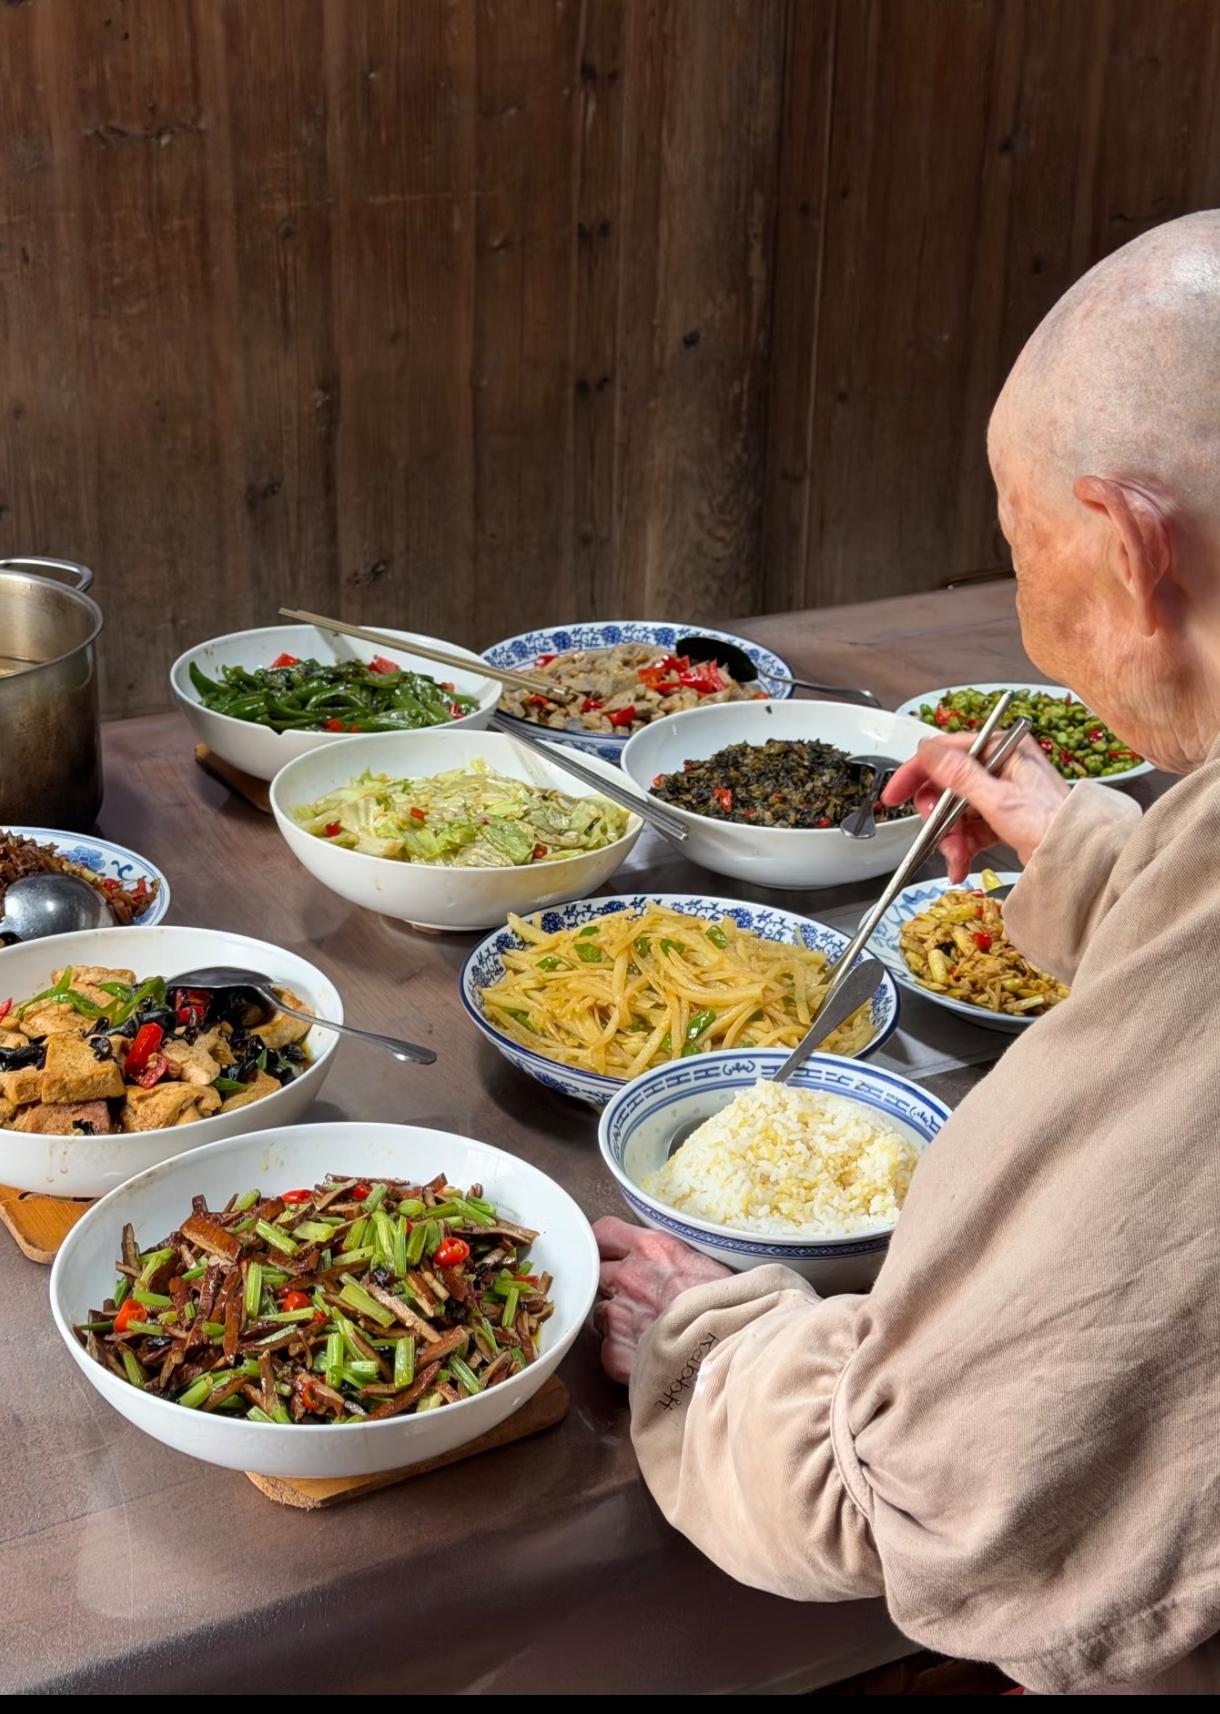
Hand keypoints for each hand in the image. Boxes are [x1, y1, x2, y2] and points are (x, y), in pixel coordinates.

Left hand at [593, 1216, 729, 1384]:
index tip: (608, 1253)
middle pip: (598, 1274)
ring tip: (649, 1330)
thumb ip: (673, 1257)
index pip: (604, 1233)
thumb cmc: (730, 1307)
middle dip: (611, 1284)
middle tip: (636, 1297)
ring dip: (618, 1320)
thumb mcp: (704, 1263)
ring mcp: (619, 1317)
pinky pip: (609, 1350)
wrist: (731, 1348)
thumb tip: (669, 1261)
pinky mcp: (617, 1354)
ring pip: (601, 1314)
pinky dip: (623, 1354)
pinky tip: (649, 1356)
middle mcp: (628, 1278)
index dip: (604, 1245)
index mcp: (650, 1249)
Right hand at [882, 731, 1068, 882]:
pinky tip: (960, 864)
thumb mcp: (1000, 799)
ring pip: (954, 810)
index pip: (946, 751)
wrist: (1081, 859)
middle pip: (946, 785)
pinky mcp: (1001, 817)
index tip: (895, 794)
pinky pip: (968, 829)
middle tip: (936, 834)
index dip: (916, 773)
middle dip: (937, 816)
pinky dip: (960, 847)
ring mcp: (1000, 793)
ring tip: (955, 858)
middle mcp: (1000, 766)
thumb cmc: (1053, 824)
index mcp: (1003, 749)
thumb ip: (960, 774)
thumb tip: (929, 751)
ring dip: (948, 838)